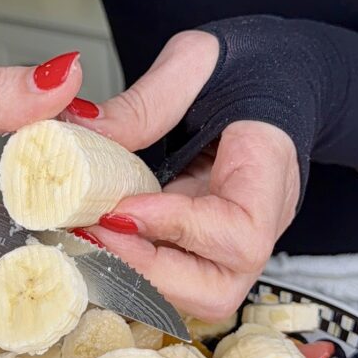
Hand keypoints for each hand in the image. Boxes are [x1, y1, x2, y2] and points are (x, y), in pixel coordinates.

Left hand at [64, 31, 299, 319]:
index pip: (240, 232)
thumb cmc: (251, 65)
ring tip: (93, 235)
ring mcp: (234, 239)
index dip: (178, 229)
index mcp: (269, 170)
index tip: (123, 208)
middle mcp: (259, 220)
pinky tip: (100, 234)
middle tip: (93, 232)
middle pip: (219, 290)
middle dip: (149, 272)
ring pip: (196, 296)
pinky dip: (133, 263)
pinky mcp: (207, 243)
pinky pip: (174, 275)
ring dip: (138, 276)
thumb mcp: (196, 60)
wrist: (278, 74)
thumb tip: (80, 131)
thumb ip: (144, 101)